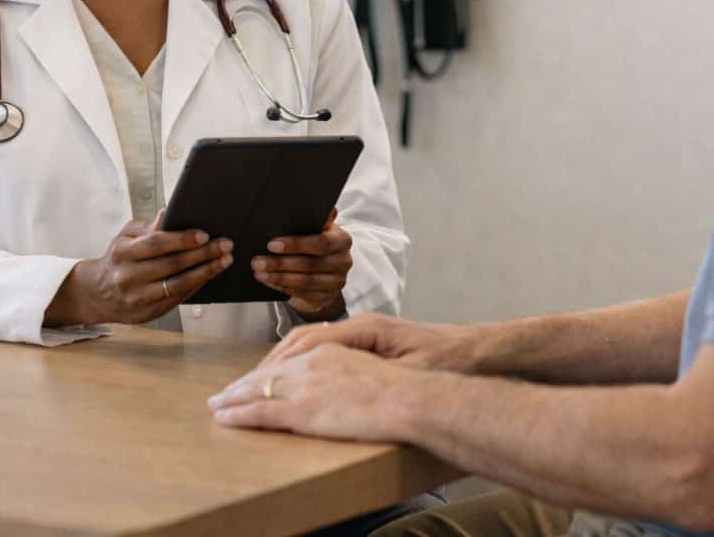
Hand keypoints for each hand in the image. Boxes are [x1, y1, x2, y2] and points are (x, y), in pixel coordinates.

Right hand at [44, 215, 232, 325]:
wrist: (97, 293)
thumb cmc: (118, 259)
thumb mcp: (125, 237)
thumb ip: (147, 227)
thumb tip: (167, 214)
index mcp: (122, 253)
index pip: (156, 244)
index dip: (182, 239)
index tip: (205, 235)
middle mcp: (128, 277)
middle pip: (171, 265)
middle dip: (203, 254)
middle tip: (225, 245)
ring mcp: (137, 298)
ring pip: (177, 285)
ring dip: (205, 272)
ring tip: (224, 261)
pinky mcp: (146, 314)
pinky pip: (176, 299)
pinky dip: (196, 286)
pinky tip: (209, 275)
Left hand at [207, 344, 425, 443]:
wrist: (409, 397)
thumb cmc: (402, 388)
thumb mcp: (370, 368)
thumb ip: (347, 371)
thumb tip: (335, 382)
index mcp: (329, 353)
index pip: (288, 361)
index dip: (267, 371)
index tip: (252, 379)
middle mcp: (312, 364)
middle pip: (267, 372)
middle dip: (243, 383)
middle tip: (223, 393)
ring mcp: (305, 386)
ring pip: (258, 389)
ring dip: (234, 398)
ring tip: (216, 405)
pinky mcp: (303, 409)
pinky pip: (262, 411)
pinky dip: (240, 414)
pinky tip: (225, 417)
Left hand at [251, 208, 351, 319]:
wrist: (326, 272)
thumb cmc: (317, 245)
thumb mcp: (319, 230)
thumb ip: (318, 220)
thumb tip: (328, 210)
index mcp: (342, 240)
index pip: (321, 243)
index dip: (296, 244)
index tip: (272, 244)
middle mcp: (343, 262)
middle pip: (310, 264)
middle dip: (280, 263)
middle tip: (257, 261)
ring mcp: (336, 283)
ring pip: (304, 282)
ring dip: (278, 277)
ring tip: (259, 271)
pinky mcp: (325, 298)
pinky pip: (301, 294)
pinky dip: (282, 287)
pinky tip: (269, 281)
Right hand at [257, 311, 475, 371]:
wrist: (473, 351)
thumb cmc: (446, 360)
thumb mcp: (412, 372)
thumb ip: (376, 375)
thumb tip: (342, 381)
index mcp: (367, 328)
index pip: (312, 341)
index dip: (281, 363)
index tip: (254, 382)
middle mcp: (360, 326)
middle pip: (303, 339)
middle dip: (270, 363)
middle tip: (239, 386)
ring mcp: (362, 332)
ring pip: (309, 342)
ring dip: (281, 362)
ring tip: (253, 383)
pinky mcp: (367, 342)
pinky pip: (322, 349)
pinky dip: (299, 361)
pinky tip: (286, 377)